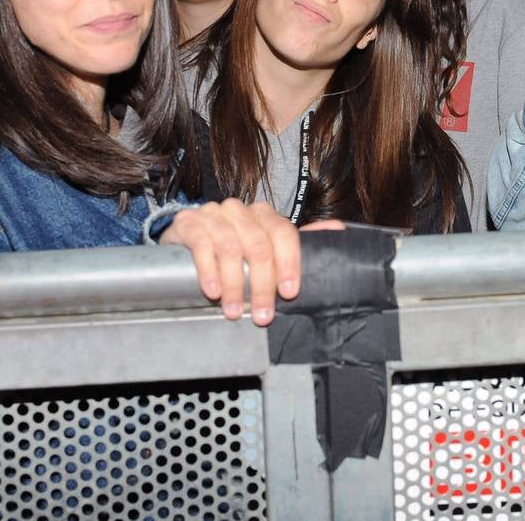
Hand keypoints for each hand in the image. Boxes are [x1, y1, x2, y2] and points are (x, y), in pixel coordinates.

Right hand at [161, 199, 342, 325]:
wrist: (187, 238)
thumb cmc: (233, 247)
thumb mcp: (266, 245)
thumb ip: (297, 242)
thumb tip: (338, 231)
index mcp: (265, 214)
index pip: (284, 234)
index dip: (289, 264)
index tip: (289, 293)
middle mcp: (240, 210)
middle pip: (258, 246)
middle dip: (261, 285)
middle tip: (261, 316)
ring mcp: (213, 213)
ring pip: (230, 248)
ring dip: (234, 285)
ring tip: (233, 312)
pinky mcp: (189, 222)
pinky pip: (201, 244)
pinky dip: (208, 270)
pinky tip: (212, 291)